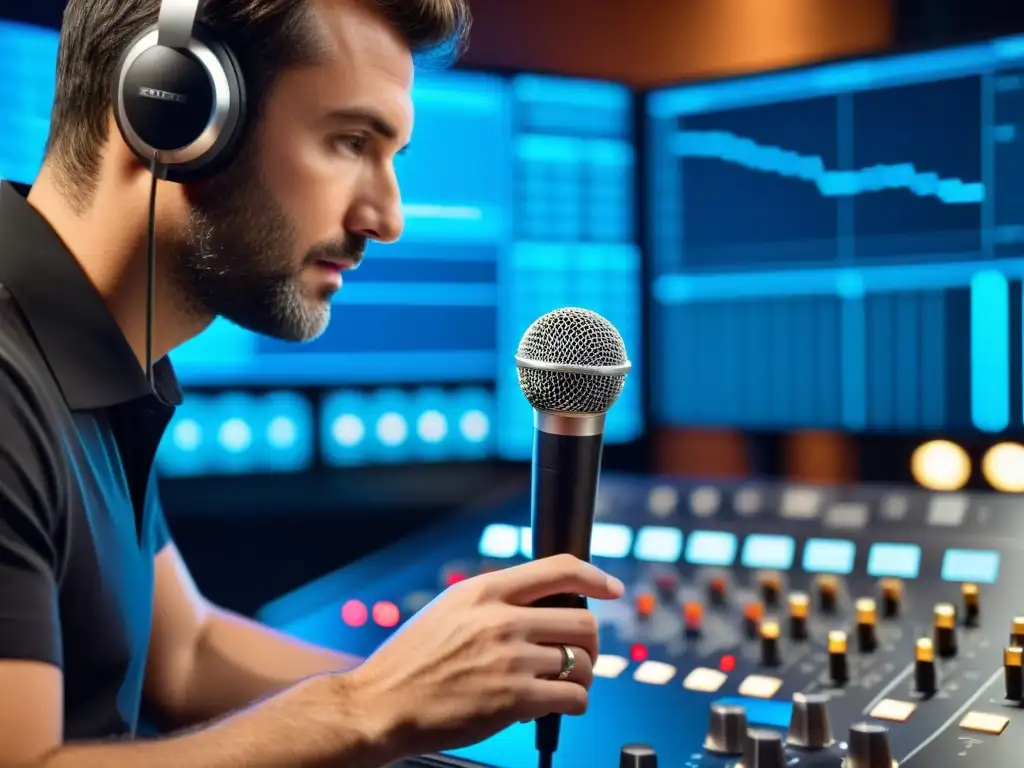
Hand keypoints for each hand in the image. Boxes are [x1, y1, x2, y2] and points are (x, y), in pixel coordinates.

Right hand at [342, 554, 623, 756]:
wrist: (381, 704)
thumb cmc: (412, 661)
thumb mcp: (449, 609)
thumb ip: (493, 601)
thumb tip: (539, 604)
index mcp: (486, 590)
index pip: (558, 569)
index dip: (594, 577)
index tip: (612, 588)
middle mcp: (502, 619)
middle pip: (583, 621)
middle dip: (591, 641)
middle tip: (582, 654)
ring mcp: (510, 659)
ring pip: (582, 662)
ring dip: (584, 676)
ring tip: (567, 684)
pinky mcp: (515, 699)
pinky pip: (572, 697)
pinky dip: (574, 703)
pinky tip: (557, 706)